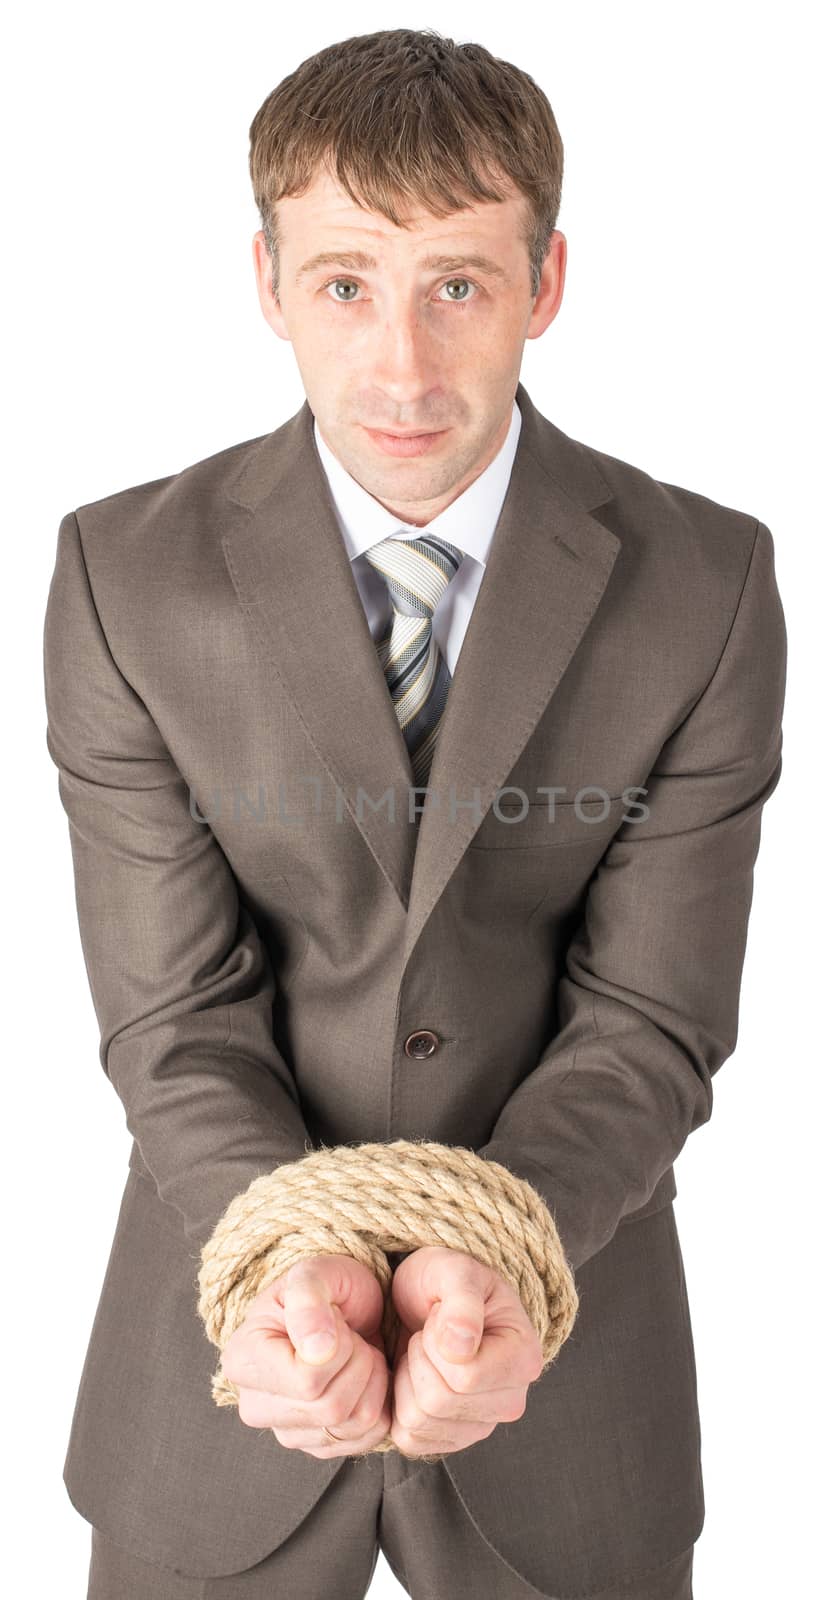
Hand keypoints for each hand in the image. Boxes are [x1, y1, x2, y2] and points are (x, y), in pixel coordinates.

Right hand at [220, 1253, 392, 1457]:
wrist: (343, 1308)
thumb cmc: (325, 1288)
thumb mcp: (315, 1273)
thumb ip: (309, 1300)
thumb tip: (316, 1351)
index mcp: (243, 1361)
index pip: (307, 1381)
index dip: (340, 1348)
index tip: (336, 1320)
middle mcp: (255, 1405)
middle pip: (330, 1408)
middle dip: (360, 1363)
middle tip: (352, 1336)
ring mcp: (285, 1432)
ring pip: (351, 1426)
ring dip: (371, 1381)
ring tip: (357, 1353)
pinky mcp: (316, 1446)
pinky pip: (366, 1439)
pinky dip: (379, 1404)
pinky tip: (364, 1378)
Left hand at [387, 1246, 544, 1458]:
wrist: (431, 1299)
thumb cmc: (446, 1280)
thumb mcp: (454, 1271)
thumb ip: (461, 1302)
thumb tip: (461, 1348)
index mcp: (523, 1359)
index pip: (465, 1377)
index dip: (435, 1343)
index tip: (439, 1315)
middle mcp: (511, 1401)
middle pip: (439, 1403)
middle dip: (418, 1358)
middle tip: (427, 1333)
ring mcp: (482, 1425)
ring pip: (419, 1422)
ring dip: (406, 1379)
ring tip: (423, 1352)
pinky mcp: (451, 1439)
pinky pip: (409, 1439)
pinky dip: (398, 1405)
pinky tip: (414, 1376)